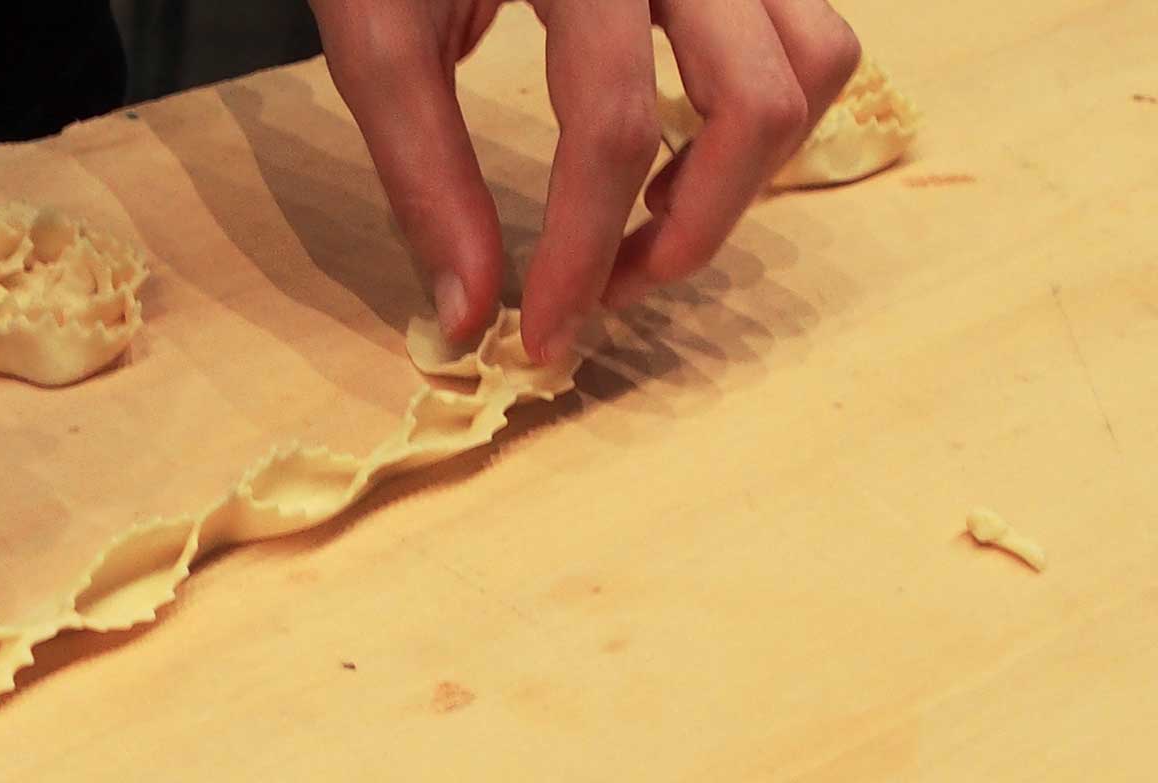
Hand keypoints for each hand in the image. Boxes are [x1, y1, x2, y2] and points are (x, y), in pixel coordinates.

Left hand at [309, 0, 859, 363]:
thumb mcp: (378, 39)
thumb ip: (422, 175)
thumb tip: (467, 317)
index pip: (611, 125)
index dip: (582, 252)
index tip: (545, 338)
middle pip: (755, 100)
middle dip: (691, 229)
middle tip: (609, 291)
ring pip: (816, 60)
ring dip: (750, 170)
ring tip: (649, 217)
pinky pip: (807, 31)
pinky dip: (763, 113)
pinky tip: (674, 153)